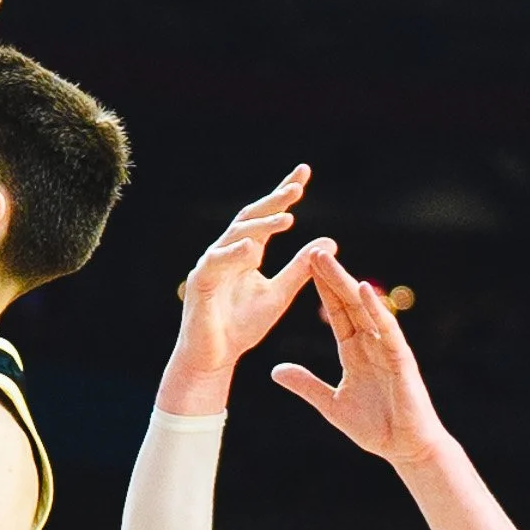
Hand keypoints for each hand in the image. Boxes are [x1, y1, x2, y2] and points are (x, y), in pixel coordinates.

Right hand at [158, 165, 333, 413]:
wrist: (214, 357)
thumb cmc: (242, 326)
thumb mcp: (280, 294)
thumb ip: (301, 268)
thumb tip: (330, 241)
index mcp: (246, 253)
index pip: (267, 217)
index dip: (283, 194)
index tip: (304, 172)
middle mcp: (227, 253)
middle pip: (250, 218)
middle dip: (273, 202)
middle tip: (297, 187)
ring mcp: (211, 266)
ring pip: (235, 237)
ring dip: (259, 226)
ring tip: (286, 218)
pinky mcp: (200, 284)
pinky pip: (215, 263)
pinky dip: (233, 254)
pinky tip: (252, 248)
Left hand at [272, 253, 449, 466]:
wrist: (405, 448)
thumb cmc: (374, 426)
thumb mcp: (329, 404)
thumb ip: (305, 384)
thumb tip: (275, 370)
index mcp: (355, 351)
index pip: (336, 313)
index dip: (321, 290)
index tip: (304, 267)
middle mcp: (372, 344)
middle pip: (349, 303)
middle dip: (331, 277)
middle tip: (313, 250)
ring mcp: (387, 349)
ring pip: (365, 310)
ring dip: (346, 283)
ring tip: (328, 259)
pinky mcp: (401, 360)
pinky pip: (387, 330)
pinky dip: (376, 310)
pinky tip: (362, 290)